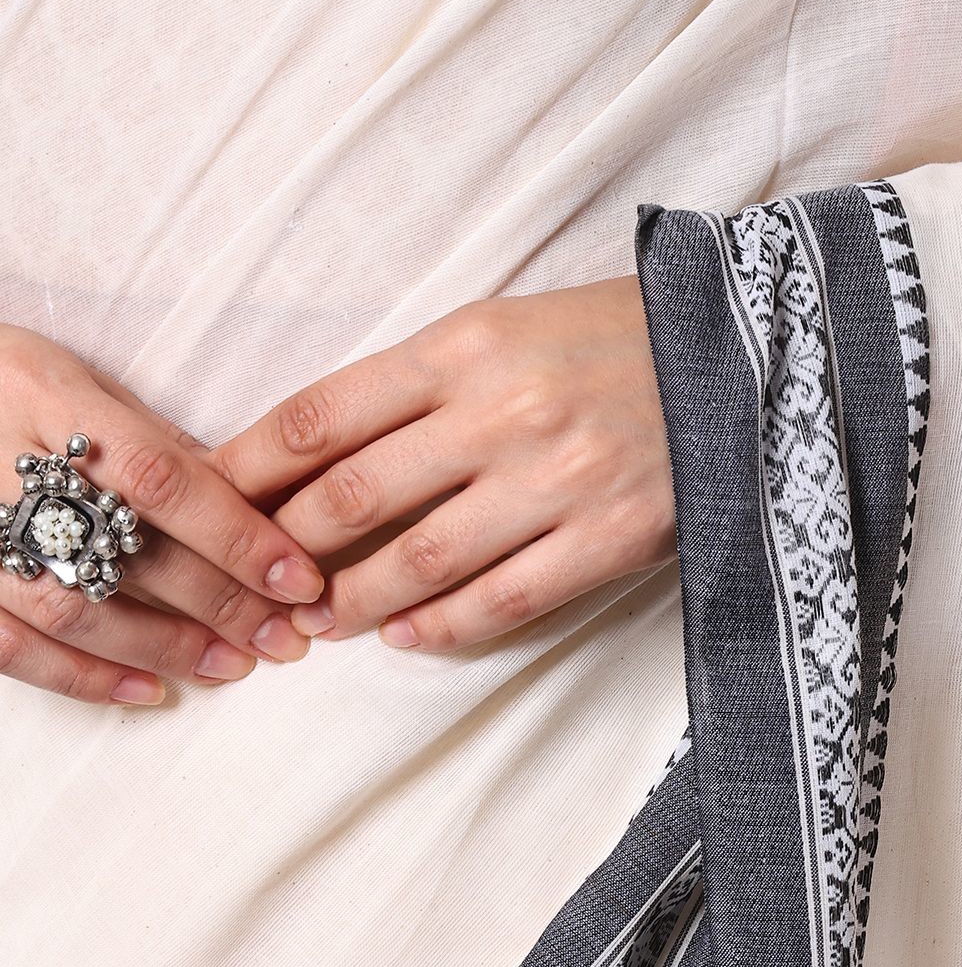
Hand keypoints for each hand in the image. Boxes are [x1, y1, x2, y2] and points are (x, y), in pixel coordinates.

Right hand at [0, 327, 325, 704]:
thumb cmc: (0, 380)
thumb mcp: (73, 378)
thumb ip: (152, 441)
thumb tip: (247, 497)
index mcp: (47, 400)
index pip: (161, 478)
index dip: (237, 535)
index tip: (299, 579)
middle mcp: (4, 467)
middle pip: (128, 549)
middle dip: (220, 602)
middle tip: (283, 639)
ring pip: (75, 607)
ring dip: (165, 646)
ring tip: (232, 665)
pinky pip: (14, 646)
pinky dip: (84, 677)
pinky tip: (147, 691)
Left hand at [209, 277, 675, 651]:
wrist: (746, 360)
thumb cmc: (611, 343)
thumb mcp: (506, 329)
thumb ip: (420, 385)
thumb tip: (322, 453)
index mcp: (465, 346)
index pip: (325, 414)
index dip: (253, 466)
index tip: (211, 500)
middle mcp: (502, 413)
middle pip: (354, 495)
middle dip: (289, 548)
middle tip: (256, 583)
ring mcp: (555, 481)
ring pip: (419, 560)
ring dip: (354, 602)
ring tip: (319, 623)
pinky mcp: (606, 539)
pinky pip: (501, 600)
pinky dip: (441, 626)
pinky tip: (407, 636)